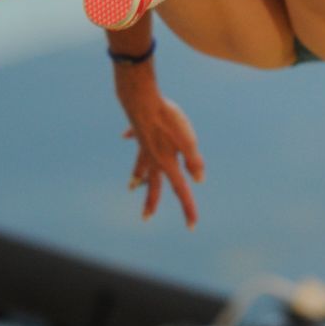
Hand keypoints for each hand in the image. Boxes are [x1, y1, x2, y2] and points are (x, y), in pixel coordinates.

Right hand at [114, 71, 204, 227]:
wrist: (141, 99)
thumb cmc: (168, 118)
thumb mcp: (188, 140)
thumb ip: (194, 161)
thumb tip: (199, 180)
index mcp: (167, 163)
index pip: (180, 190)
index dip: (188, 208)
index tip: (191, 226)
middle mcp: (153, 159)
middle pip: (153, 185)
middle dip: (151, 202)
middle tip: (146, 218)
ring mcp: (144, 146)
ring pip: (140, 166)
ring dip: (137, 176)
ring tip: (132, 186)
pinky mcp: (139, 132)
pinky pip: (136, 139)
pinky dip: (132, 138)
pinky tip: (126, 136)